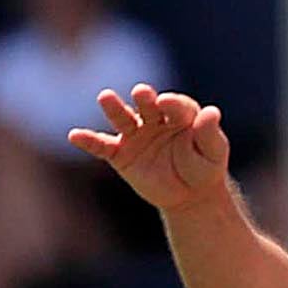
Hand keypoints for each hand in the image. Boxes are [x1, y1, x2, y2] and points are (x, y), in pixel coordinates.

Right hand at [71, 85, 232, 214]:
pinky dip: (88, 141)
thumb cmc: (204, 168)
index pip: (175, 105)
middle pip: (146, 105)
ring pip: (123, 118)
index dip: (172, 104)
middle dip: (144, 99)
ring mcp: (135, 134)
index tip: (167, 103)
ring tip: (105, 97)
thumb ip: (210, 133)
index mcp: (179, 113)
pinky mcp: (120, 154)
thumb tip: (213, 112)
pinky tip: (74, 136)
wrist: (190, 194)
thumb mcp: (213, 153)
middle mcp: (154, 118)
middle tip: (142, 93)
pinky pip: (102, 146)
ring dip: (114, 108)